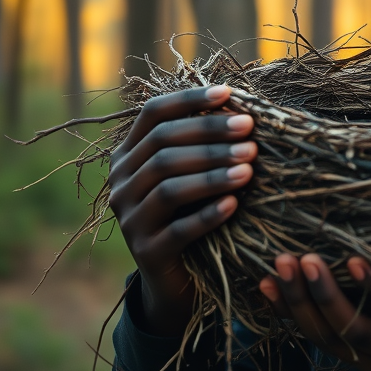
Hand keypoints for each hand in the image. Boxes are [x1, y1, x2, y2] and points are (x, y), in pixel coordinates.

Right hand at [108, 85, 257, 336]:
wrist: (175, 276)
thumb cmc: (190, 210)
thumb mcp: (189, 172)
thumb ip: (200, 141)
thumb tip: (237, 104)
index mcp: (127, 154)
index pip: (153, 114)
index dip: (190, 99)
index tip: (229, 93)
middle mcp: (121, 182)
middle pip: (162, 146)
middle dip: (209, 134)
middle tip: (250, 132)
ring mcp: (129, 218)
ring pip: (169, 187)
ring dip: (212, 174)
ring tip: (249, 168)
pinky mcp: (146, 252)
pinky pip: (178, 230)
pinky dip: (207, 215)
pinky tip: (234, 205)